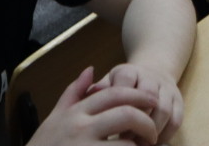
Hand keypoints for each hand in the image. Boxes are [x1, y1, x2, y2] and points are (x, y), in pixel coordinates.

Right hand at [34, 66, 160, 145]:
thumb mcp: (55, 118)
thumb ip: (74, 93)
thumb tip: (90, 69)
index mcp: (75, 112)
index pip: (113, 94)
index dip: (138, 96)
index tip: (152, 100)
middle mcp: (80, 127)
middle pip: (126, 113)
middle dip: (146, 121)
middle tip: (153, 131)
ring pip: (126, 142)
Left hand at [93, 63, 183, 143]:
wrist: (152, 73)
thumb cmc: (123, 84)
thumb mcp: (109, 82)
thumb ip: (99, 89)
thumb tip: (93, 91)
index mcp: (129, 71)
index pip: (125, 86)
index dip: (118, 107)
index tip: (109, 125)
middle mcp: (150, 77)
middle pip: (147, 98)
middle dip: (136, 121)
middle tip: (125, 139)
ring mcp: (167, 89)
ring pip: (163, 110)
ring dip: (151, 130)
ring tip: (138, 144)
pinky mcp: (179, 101)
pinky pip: (176, 120)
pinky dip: (165, 135)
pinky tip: (152, 143)